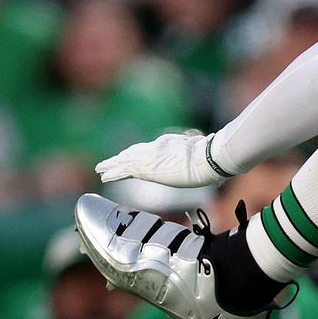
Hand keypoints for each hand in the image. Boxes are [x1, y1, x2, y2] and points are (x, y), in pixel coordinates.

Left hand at [95, 130, 226, 187]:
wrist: (207, 160)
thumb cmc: (211, 160)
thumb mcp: (204, 157)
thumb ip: (202, 160)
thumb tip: (216, 171)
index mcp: (167, 144)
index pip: (148, 150)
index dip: (137, 154)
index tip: (129, 157)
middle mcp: (156, 148)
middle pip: (133, 153)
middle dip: (121, 159)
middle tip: (109, 162)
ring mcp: (150, 157)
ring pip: (124, 160)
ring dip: (112, 165)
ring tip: (100, 169)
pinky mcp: (145, 168)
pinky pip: (123, 170)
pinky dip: (112, 171)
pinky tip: (103, 174)